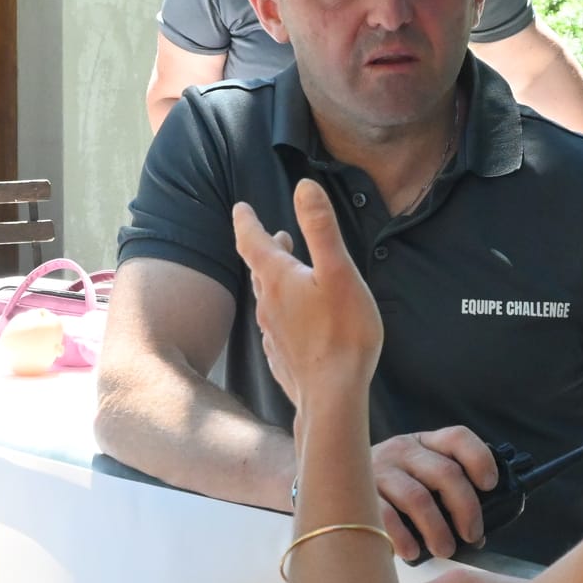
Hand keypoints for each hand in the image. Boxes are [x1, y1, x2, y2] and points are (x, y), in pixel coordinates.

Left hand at [232, 179, 382, 414]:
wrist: (332, 396)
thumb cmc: (342, 332)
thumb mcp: (338, 272)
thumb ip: (321, 229)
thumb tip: (304, 185)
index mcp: (278, 279)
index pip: (251, 241)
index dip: (247, 221)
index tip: (241, 207)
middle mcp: (267, 304)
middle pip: (261, 269)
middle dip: (267, 249)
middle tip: (278, 236)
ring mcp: (271, 333)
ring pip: (268, 298)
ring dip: (275, 280)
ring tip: (289, 272)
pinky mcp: (281, 357)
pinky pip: (276, 325)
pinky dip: (283, 311)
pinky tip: (295, 320)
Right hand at [371, 428, 500, 560]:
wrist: (333, 487)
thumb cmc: (390, 491)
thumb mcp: (417, 477)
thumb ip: (445, 493)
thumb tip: (478, 535)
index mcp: (424, 443)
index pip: (458, 438)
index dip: (480, 459)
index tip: (490, 485)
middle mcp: (402, 449)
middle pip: (445, 473)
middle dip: (466, 508)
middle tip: (472, 535)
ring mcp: (378, 469)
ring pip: (418, 497)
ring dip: (437, 529)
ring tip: (445, 550)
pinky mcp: (359, 493)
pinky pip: (386, 516)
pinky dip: (404, 537)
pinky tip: (412, 552)